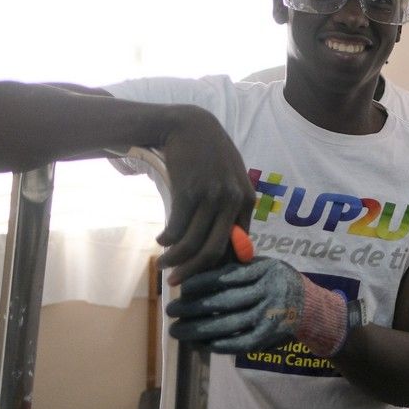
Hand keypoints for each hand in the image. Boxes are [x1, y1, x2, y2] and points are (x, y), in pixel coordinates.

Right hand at [155, 106, 254, 283]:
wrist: (190, 126)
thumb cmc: (211, 156)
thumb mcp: (231, 179)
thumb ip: (232, 208)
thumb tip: (229, 245)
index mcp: (246, 200)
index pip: (238, 245)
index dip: (221, 265)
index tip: (206, 275)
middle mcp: (232, 201)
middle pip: (215, 251)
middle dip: (195, 272)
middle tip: (178, 282)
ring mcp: (211, 197)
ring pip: (192, 243)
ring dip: (174, 259)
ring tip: (163, 264)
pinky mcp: (188, 192)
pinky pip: (177, 228)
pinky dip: (167, 240)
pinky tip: (161, 241)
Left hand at [166, 257, 349, 355]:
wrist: (314, 308)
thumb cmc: (281, 282)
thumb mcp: (267, 265)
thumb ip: (240, 265)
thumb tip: (200, 269)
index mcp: (265, 269)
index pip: (226, 276)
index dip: (200, 283)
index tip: (179, 288)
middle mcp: (269, 290)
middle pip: (224, 301)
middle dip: (193, 308)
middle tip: (171, 312)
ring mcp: (271, 315)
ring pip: (229, 324)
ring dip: (200, 329)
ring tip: (178, 331)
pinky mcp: (271, 335)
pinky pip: (242, 342)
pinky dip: (221, 344)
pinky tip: (202, 345)